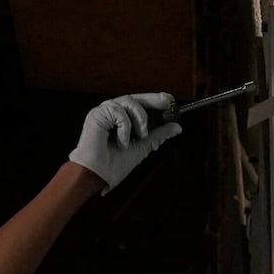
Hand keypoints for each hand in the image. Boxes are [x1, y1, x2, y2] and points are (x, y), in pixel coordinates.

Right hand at [68, 92, 185, 188]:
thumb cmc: (113, 165)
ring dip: (140, 118)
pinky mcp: (97, 114)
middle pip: (135, 98)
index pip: (139, 105)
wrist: (97, 176)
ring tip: (141, 135)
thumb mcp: (143, 147)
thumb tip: (176, 127)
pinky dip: (125, 127)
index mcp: (121, 120)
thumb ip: (158, 135)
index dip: (154, 100)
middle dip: (153, 99)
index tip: (170, 101)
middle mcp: (112, 113)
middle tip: (167, 102)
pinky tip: (123, 142)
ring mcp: (104, 112)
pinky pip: (119, 112)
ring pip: (128, 101)